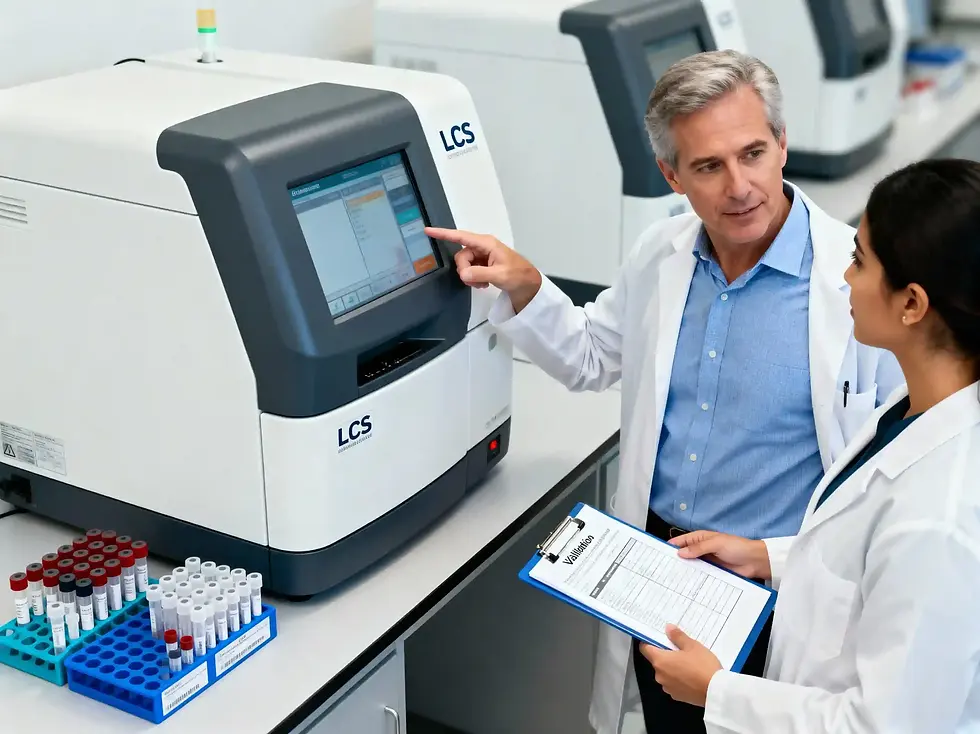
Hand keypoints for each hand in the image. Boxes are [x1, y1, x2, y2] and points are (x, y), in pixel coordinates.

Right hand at [424, 227, 541, 312]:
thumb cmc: (518, 275)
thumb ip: (479, 273)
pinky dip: (474, 279)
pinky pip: (470, 270)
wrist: (528, 285)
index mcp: (486, 243)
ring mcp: (483, 256)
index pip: (460, 237)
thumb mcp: (500, 275)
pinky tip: (484, 284)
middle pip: (461, 256)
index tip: (428, 231)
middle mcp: (482, 247)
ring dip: (470, 276)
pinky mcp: (483, 264)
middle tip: (477, 281)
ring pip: (464, 265)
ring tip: (483, 283)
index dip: (443, 234)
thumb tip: (462, 274)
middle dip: (465, 270)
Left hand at [641, 625, 721, 706]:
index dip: (648, 642)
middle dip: (666, 655)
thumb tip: (667, 628)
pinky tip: (691, 675)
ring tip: (688, 663)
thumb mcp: (692, 646)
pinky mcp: (677, 696)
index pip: (645, 648)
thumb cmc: (702, 665)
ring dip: (672, 668)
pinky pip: (673, 683)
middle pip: (657, 661)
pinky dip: (679, 679)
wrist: (716, 691)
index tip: (657, 638)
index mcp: (660, 660)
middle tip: (680, 649)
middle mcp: (659, 675)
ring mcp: (667, 687)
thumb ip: (677, 636)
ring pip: (665, 673)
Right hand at [669, 531, 770, 580]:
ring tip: (670, 580)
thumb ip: (698, 548)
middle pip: (685, 555)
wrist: (755, 562)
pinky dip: (694, 579)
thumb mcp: (716, 543)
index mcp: (701, 538)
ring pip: (692, 567)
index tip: (659, 553)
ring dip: (684, 571)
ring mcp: (707, 563)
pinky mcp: (713, 574)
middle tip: (662, 569)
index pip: (682, 541)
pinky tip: (686, 586)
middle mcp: (702, 550)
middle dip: (675, 560)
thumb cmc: (737, 547)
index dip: (671, 546)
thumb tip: (680, 553)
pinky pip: (701, 576)